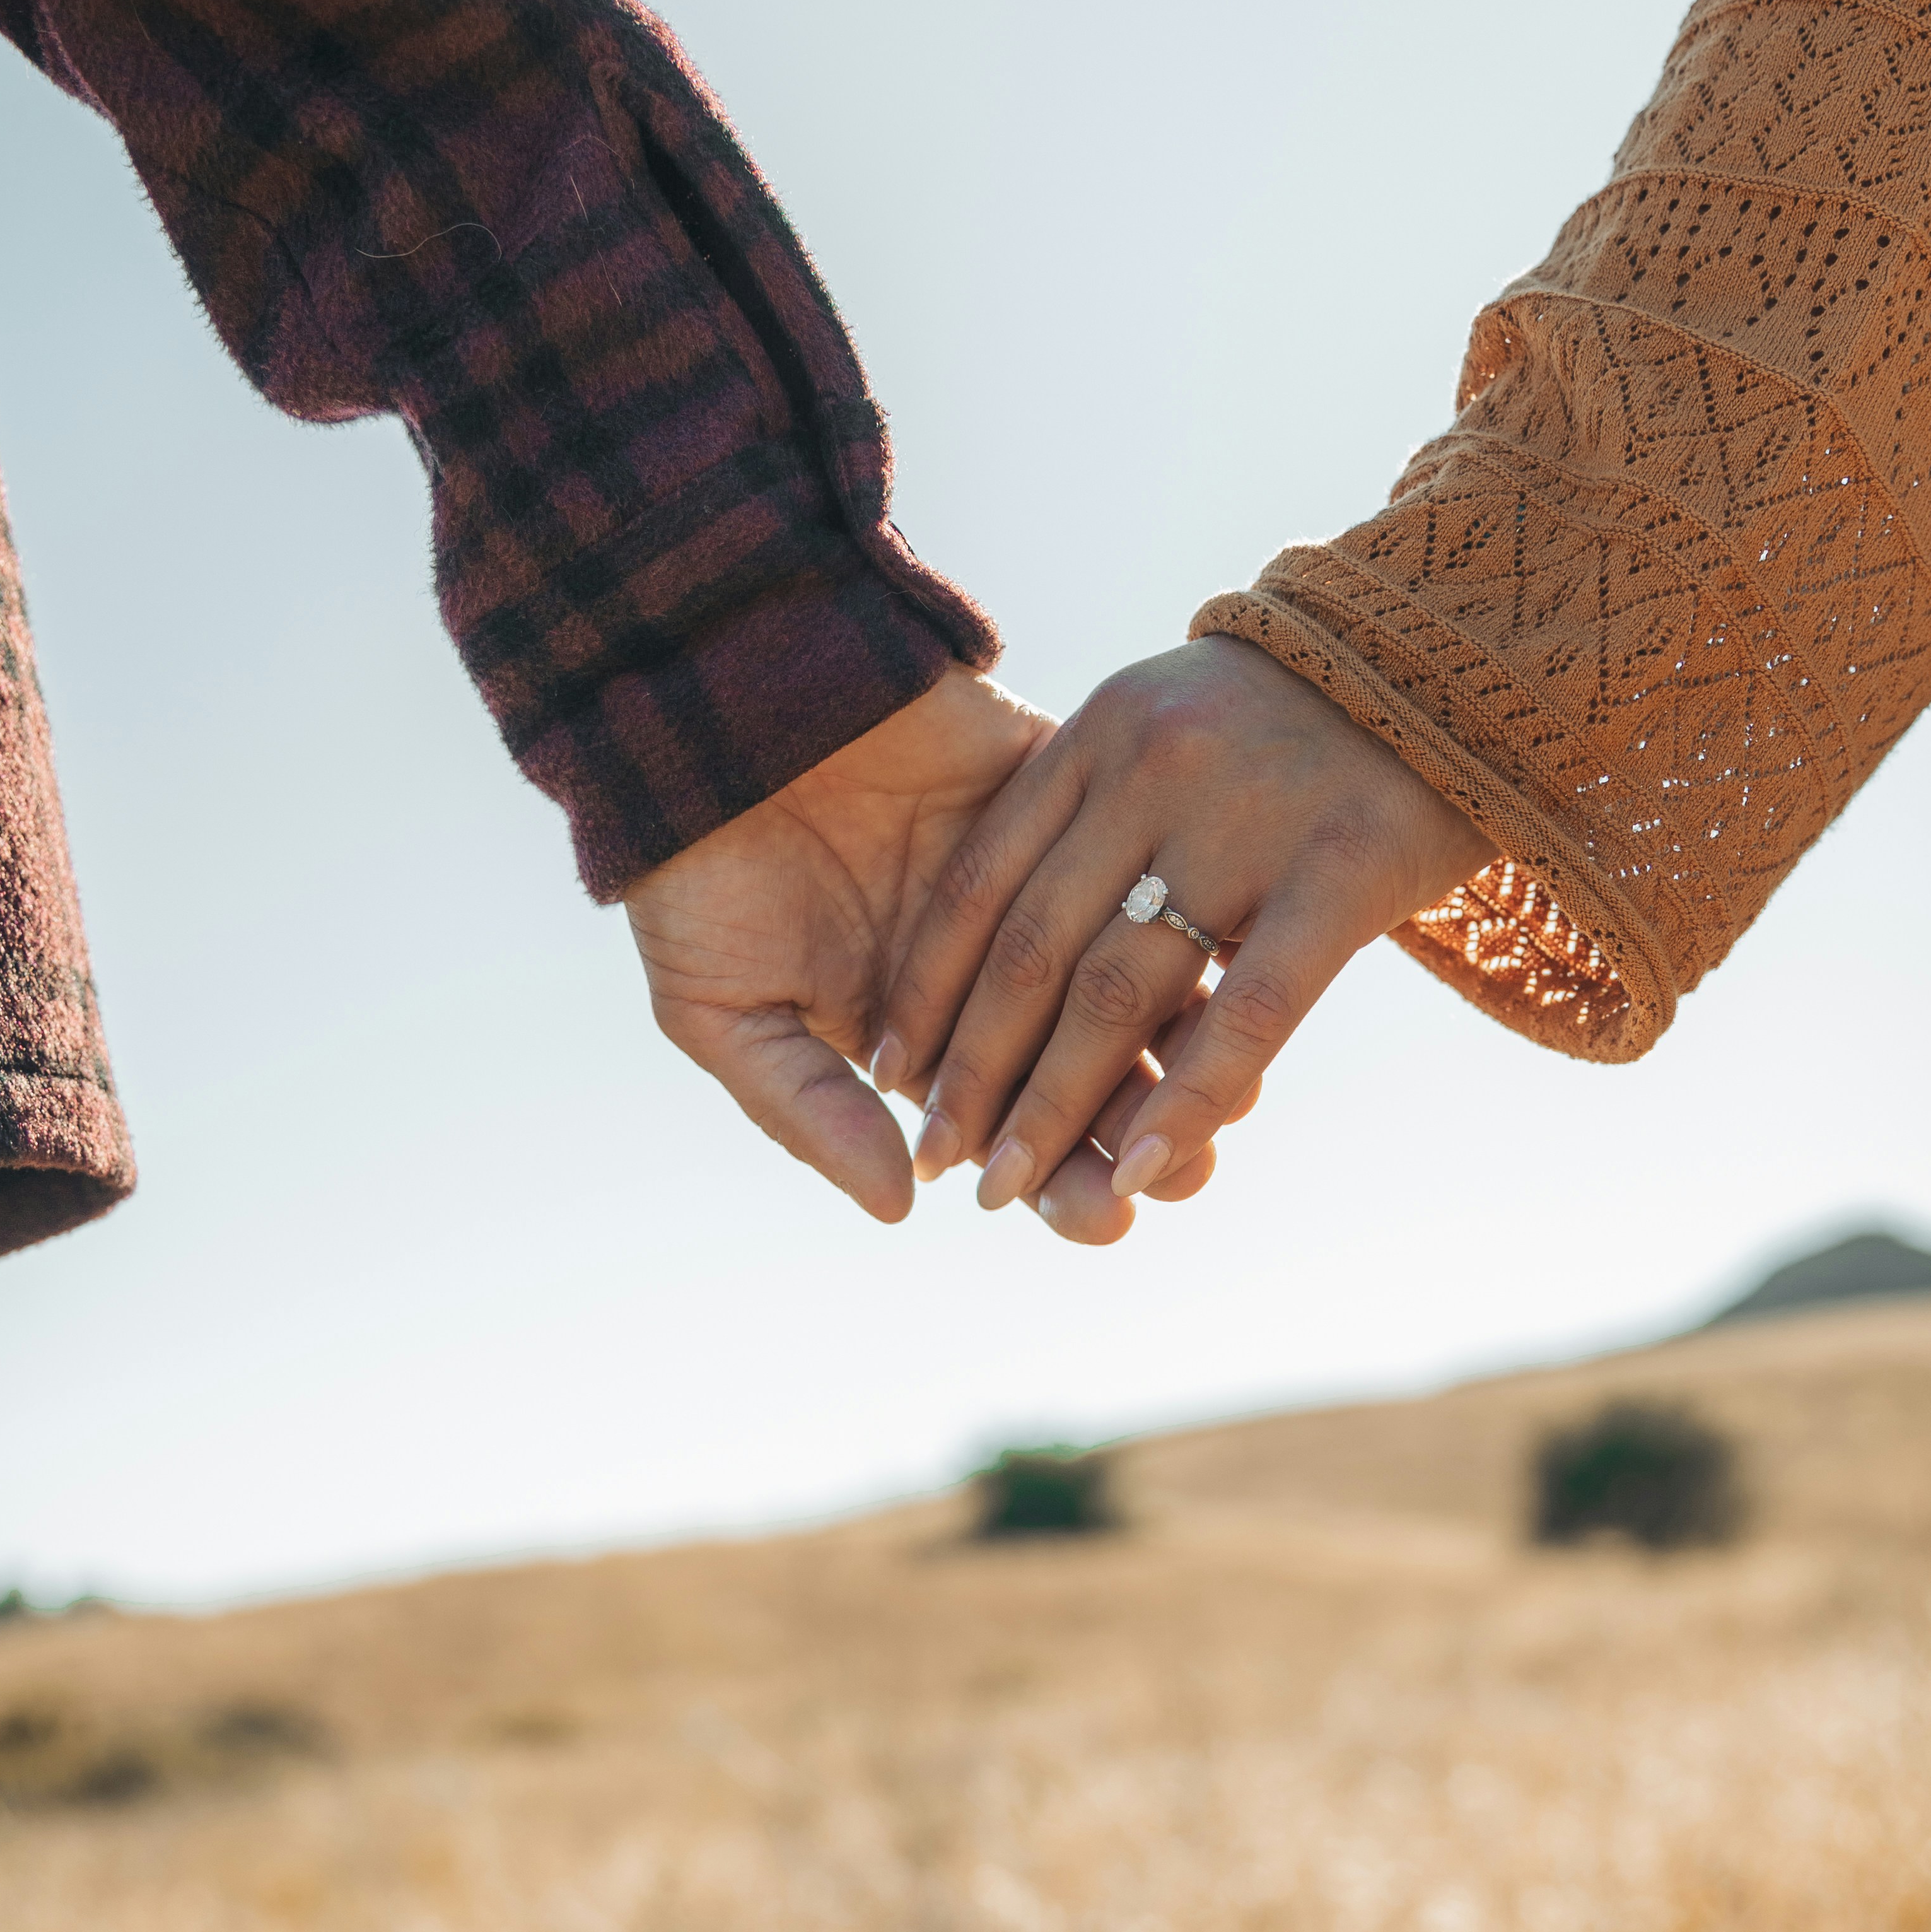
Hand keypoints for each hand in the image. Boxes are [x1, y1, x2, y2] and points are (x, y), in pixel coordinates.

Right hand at [624, 665, 1222, 1233]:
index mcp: (927, 1041)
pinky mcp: (1060, 790)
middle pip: (1093, 1077)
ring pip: (1134, 979)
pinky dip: (1179, 907)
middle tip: (1191, 1174)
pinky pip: (1134, 856)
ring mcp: (1038, 883)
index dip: (1062, 1186)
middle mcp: (999, 976)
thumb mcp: (724, 1010)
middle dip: (1146, 1132)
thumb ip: (808, 1110)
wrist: (703, 710)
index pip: (1014, 1133)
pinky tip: (1223, 956)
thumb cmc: (696, 874)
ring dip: (1187, 1040)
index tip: (1109, 1221)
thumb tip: (898, 1206)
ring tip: (1233, 1090)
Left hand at [875, 637, 1488, 1231]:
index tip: (891, 1075)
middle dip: (975, 1072)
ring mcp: (1249, 818)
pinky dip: (1186, 1101)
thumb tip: (1022, 940)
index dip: (928, 989)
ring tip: (1009, 1191)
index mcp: (1102, 733)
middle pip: (1035, 950)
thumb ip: (1105, 810)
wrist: (1472, 645)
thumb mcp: (1181, 722)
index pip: (982, 882)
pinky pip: (1249, 1009)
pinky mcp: (1344, 867)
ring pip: (1120, 991)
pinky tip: (1140, 1174)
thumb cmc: (1315, 712)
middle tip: (942, 1165)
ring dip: (1055, 1107)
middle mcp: (1157, 769)